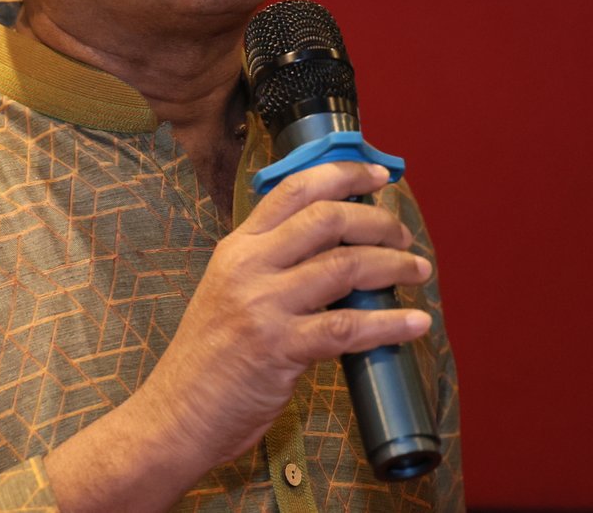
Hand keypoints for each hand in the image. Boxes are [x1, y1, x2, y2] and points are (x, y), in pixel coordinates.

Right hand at [45, 161, 431, 510]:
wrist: (174, 415)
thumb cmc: (208, 359)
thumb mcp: (229, 291)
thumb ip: (271, 265)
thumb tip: (336, 251)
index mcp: (237, 247)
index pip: (293, 190)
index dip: (342, 175)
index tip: (378, 177)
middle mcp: (248, 267)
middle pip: (326, 219)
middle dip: (376, 222)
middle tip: (403, 235)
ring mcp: (262, 306)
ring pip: (343, 267)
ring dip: (392, 265)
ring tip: (418, 271)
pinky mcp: (278, 348)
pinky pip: (347, 328)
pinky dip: (389, 323)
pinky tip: (414, 323)